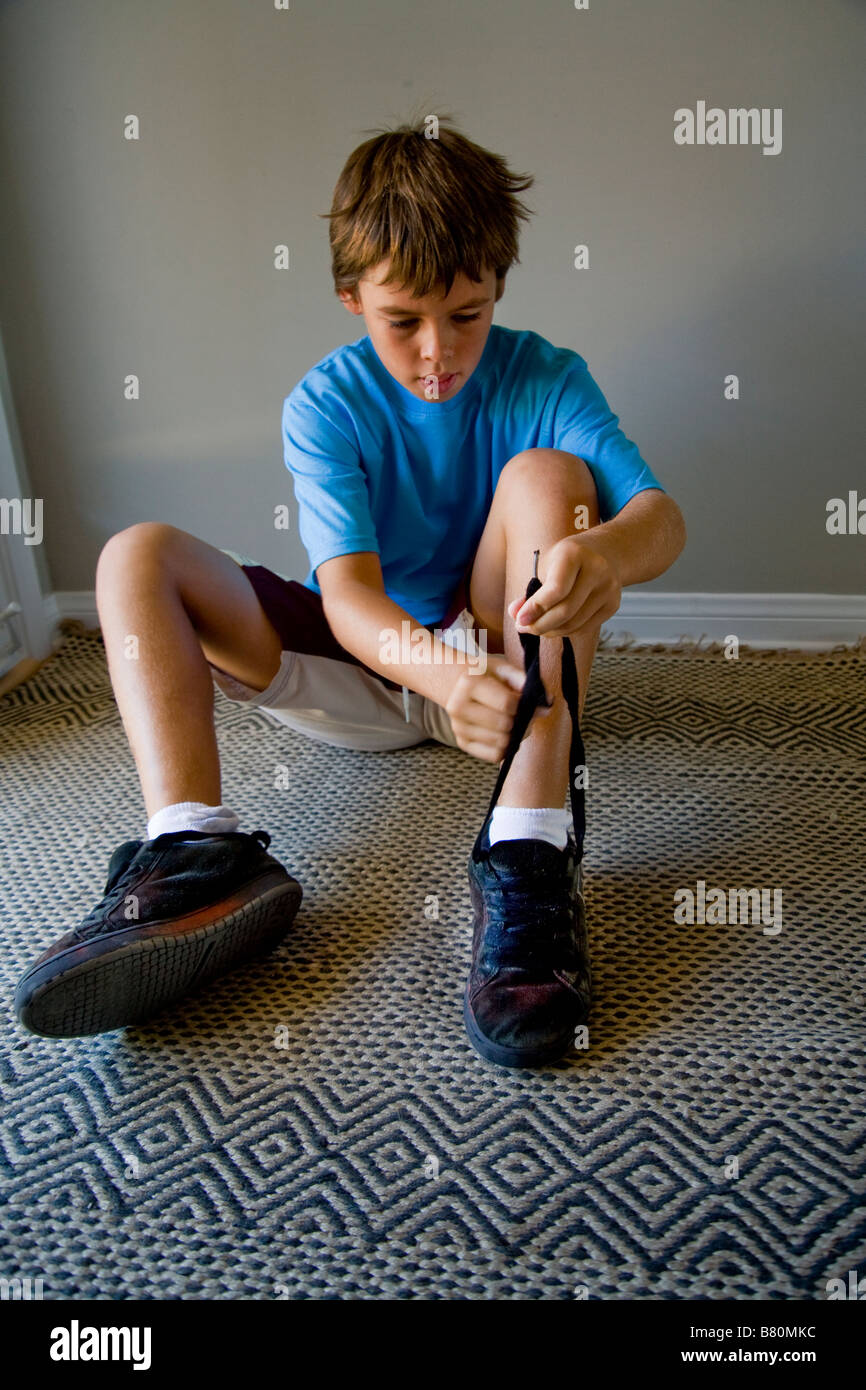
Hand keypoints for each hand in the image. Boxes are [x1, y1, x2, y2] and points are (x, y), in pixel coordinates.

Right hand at [443, 652, 550, 762]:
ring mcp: (458, 727)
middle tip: (523, 715)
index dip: (523, 705)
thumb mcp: (504, 669)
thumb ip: (527, 682)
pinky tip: (506, 735)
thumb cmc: (485, 675)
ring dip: (515, 736)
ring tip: (514, 723)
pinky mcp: (462, 742)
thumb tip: (547, 705)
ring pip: (501, 743)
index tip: (524, 701)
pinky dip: (507, 748)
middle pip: (505, 726)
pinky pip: (494, 755)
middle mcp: (458, 706)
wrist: (455, 684)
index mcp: (469, 683)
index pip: (507, 704)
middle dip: (521, 722)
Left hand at [507, 535, 621, 637]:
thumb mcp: (547, 565)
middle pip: (566, 611)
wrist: (604, 552)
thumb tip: (516, 614)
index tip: (519, 620)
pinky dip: (564, 630)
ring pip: (574, 624)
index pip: (556, 589)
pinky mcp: (613, 605)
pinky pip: (584, 627)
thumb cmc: (568, 559)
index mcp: (575, 554)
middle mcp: (597, 570)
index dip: (536, 608)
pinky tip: (554, 624)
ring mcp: (608, 589)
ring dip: (550, 630)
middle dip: (540, 625)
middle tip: (522, 628)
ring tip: (536, 626)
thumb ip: (531, 590)